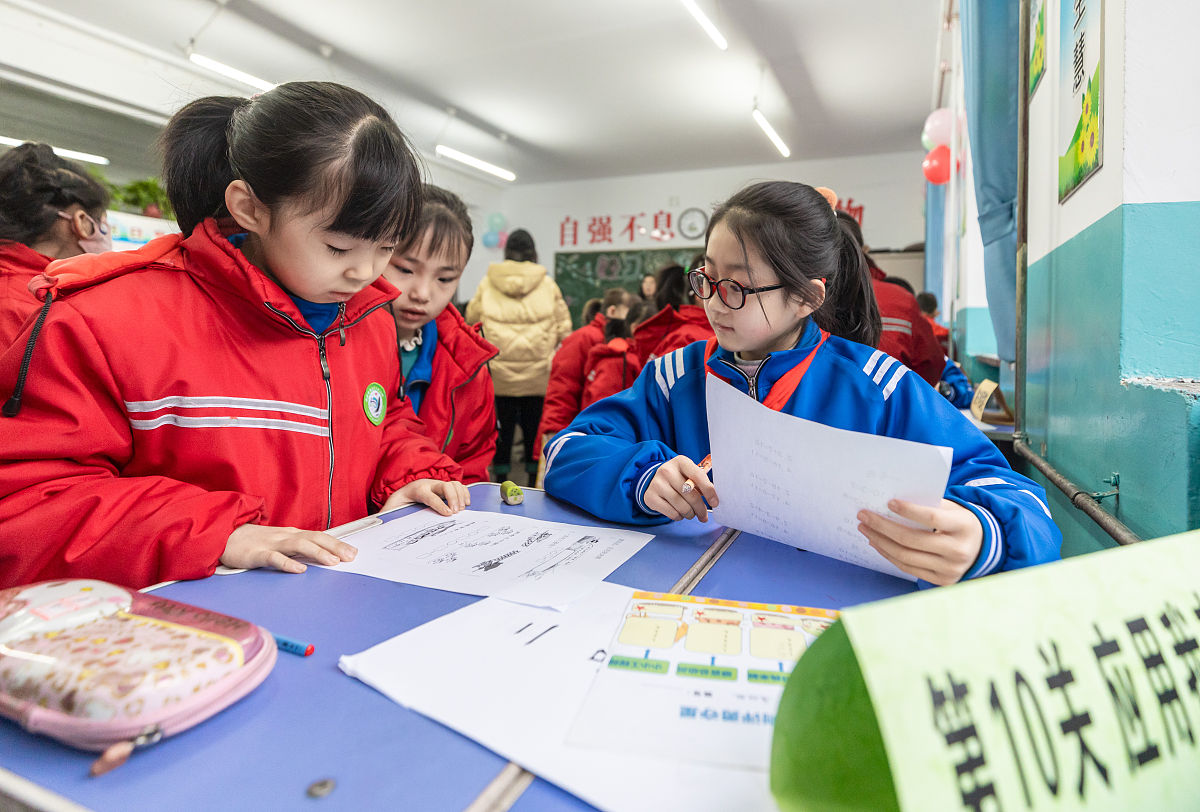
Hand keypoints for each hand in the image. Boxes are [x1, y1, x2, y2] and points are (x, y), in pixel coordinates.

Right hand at [221, 524, 357, 573]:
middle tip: (350, 556)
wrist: (223, 535)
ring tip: (333, 561)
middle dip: (334, 547)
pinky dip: (287, 563)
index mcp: (291, 534)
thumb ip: (298, 548)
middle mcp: (285, 536)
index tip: (353, 552)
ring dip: (317, 553)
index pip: (319, 536)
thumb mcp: (279, 542)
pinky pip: (274, 558)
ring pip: (298, 546)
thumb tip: (321, 555)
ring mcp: (271, 543)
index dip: (337, 543)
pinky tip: (299, 569)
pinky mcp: (256, 554)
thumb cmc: (253, 541)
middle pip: (314, 538)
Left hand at [383, 478, 470, 514]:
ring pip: (454, 484)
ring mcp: (438, 485)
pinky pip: (459, 486)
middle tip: (456, 512)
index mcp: (415, 490)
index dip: (439, 504)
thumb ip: (388, 516)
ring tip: (461, 509)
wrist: (402, 493)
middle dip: (453, 499)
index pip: (429, 495)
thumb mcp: (390, 510)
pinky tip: (465, 504)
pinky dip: (464, 493)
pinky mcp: (445, 488)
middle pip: (445, 486)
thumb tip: (381, 525)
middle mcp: (428, 484)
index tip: (448, 514)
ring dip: (460, 495)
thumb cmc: (398, 504)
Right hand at [644, 455, 718, 521]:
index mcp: (681, 462)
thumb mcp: (688, 474)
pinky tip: (679, 512)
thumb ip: (700, 483)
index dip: (709, 491)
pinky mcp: (651, 497)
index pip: (698, 476)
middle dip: (701, 509)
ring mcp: (657, 484)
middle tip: (704, 515)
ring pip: (682, 507)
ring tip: (691, 513)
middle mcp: (667, 471)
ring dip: (690, 514)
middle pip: (691, 495)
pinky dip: (679, 516)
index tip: (715, 502)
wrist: (653, 480)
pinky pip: (672, 514)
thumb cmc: (676, 478)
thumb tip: (713, 499)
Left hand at [857, 499, 982, 585]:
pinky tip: (877, 542)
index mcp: (964, 527)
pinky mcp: (941, 581)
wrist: (981, 546)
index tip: (888, 502)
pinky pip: (907, 568)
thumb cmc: (959, 521)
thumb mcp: (952, 509)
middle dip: (882, 527)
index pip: (932, 518)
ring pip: (905, 556)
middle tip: (863, 515)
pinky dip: (888, 555)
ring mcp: (950, 569)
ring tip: (865, 528)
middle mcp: (958, 551)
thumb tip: (890, 503)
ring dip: (880, 542)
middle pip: (911, 540)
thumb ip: (928, 505)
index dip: (909, 511)